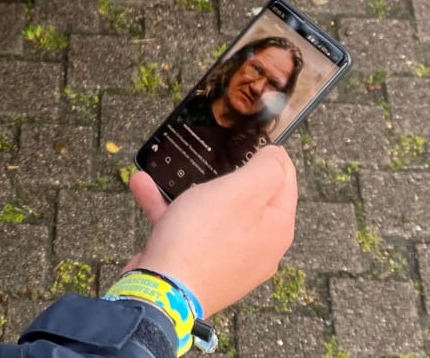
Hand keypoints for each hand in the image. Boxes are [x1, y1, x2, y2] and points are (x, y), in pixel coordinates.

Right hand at [126, 145, 296, 315]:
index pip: (285, 179)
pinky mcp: (198, 266)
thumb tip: (278, 156)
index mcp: (276, 227)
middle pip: (249, 197)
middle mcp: (259, 246)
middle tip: (212, 152)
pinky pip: (186, 229)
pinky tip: (144, 186)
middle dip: (226, 172)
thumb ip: (266, 169)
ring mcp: (229, 259)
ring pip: (212, 212)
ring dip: (188, 188)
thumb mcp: (241, 191)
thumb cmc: (202, 239)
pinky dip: (168, 208)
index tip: (248, 138)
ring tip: (169, 168)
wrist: (162, 291)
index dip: (269, 154)